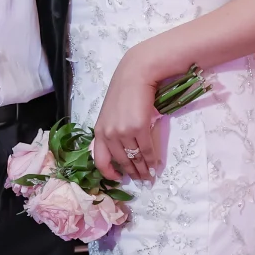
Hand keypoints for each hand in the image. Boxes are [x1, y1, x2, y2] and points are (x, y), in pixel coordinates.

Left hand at [91, 50, 161, 182]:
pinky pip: (146, 150)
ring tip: (149, 176)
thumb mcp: (110, 114)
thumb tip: (123, 152)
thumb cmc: (124, 92)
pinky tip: (156, 165)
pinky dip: (152, 161)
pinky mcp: (139, 128)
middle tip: (141, 180)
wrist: (136, 75)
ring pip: (135, 158)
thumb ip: (112, 132)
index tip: (118, 179)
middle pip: (121, 161)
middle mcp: (109, 134)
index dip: (109, 173)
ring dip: (144, 170)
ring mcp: (123, 132)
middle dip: (132, 173)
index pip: (99, 160)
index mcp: (99, 131)